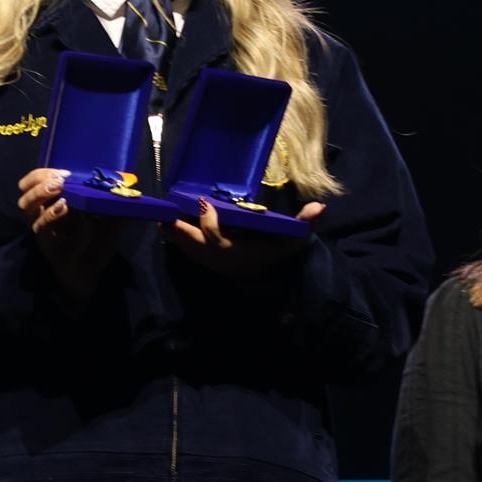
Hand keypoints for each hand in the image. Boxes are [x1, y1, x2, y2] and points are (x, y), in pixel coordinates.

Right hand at [17, 166, 132, 300]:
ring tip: (63, 196)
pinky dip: (56, 219)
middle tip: (61, 181)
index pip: (35, 182)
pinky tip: (69, 211)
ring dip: (43, 198)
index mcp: (53, 204)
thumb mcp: (109, 220)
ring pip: (29, 211)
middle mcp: (43, 216)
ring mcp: (44, 232)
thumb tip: (129, 186)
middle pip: (26, 194)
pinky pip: (47, 231)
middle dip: (40, 183)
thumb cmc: (97, 244)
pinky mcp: (48, 247)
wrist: (93, 273)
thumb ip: (116, 203)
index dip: (44, 174)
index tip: (64, 172)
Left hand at [166, 198, 325, 275]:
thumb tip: (320, 206)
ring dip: (174, 235)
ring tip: (161, 219)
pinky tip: (168, 228)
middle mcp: (220, 258)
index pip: (216, 237)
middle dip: (179, 230)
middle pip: (193, 244)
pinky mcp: (207, 262)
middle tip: (166, 215)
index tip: (203, 202)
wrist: (270, 280)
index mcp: (235, 250)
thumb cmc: (278, 254)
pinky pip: (188, 252)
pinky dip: (177, 241)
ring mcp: (211, 262)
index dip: (208, 221)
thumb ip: (305, 224)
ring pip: (187, 249)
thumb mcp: (293, 241)